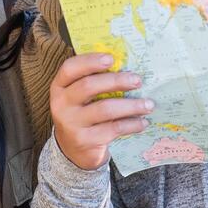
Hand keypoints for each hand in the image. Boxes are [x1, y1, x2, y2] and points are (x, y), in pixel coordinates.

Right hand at [49, 54, 153, 170]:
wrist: (73, 149)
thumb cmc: (83, 113)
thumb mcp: (80, 97)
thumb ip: (94, 80)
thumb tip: (127, 66)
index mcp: (59, 87)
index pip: (69, 69)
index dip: (89, 61)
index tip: (111, 58)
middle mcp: (61, 105)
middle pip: (88, 86)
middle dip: (116, 81)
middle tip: (137, 80)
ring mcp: (72, 124)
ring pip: (104, 109)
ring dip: (131, 105)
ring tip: (148, 104)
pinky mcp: (85, 140)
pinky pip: (113, 129)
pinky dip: (131, 124)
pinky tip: (143, 121)